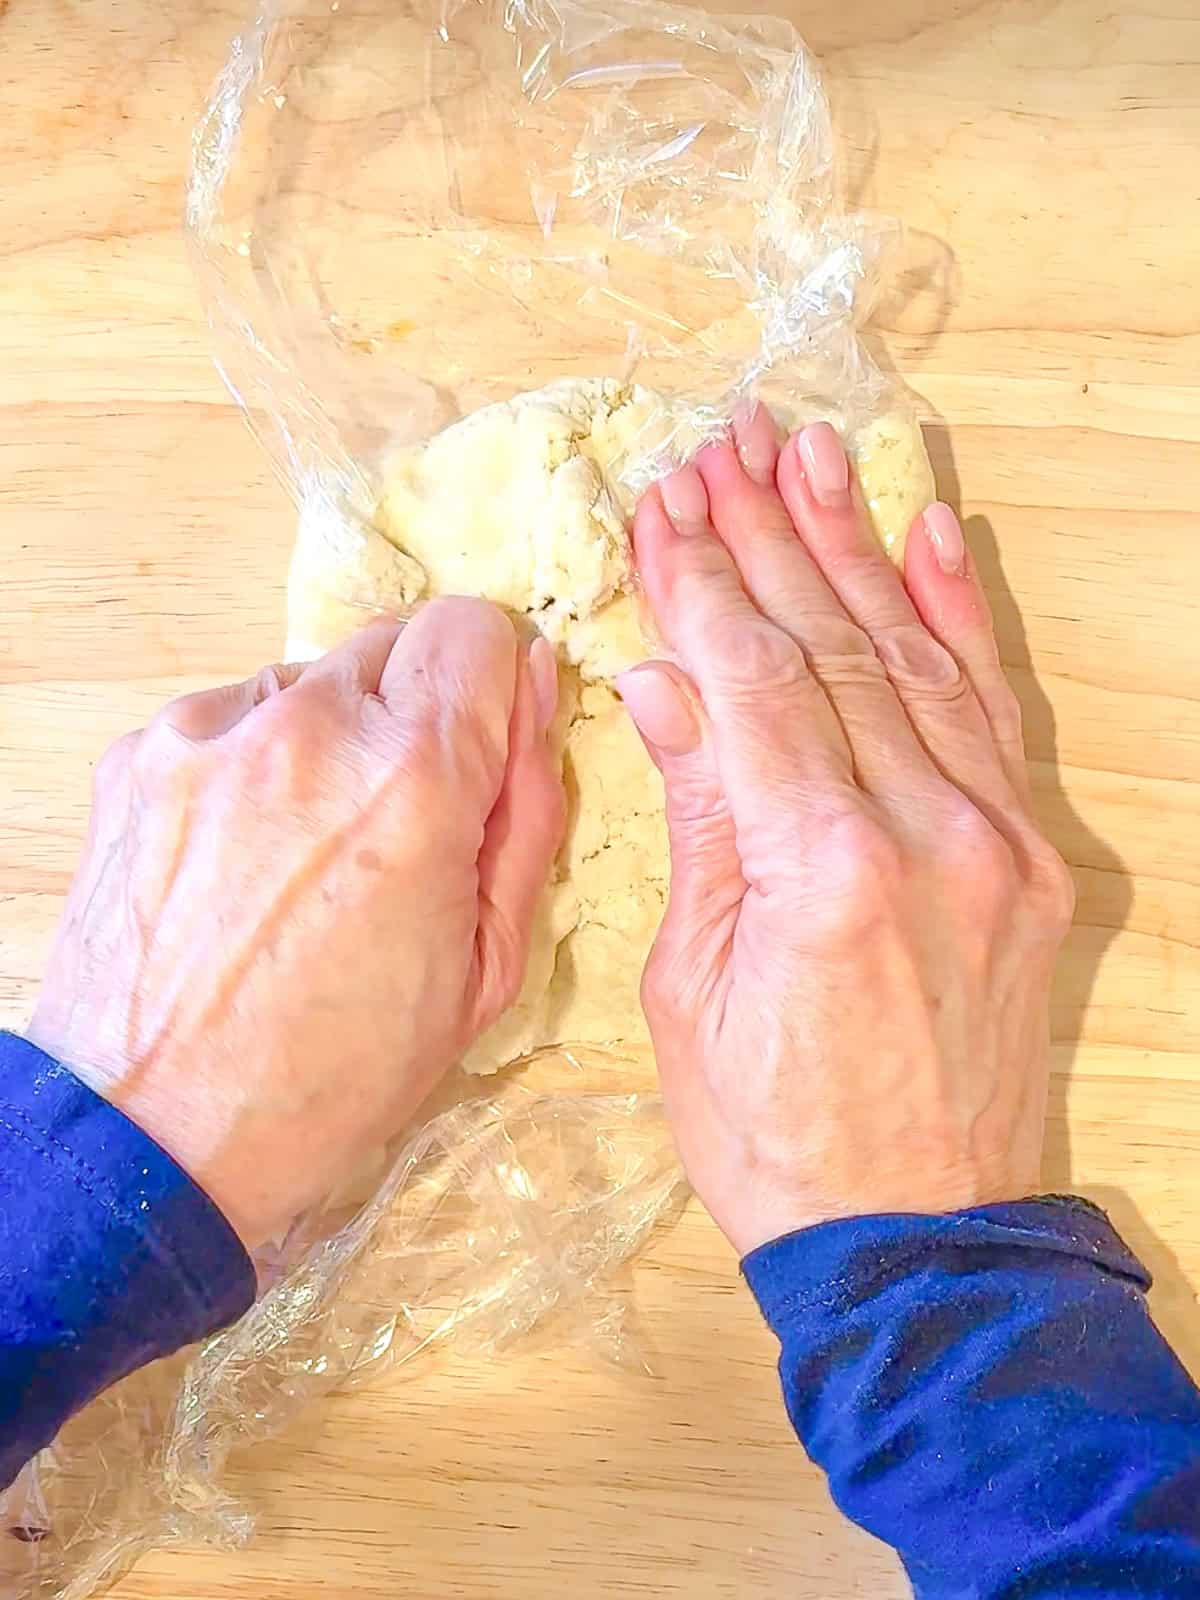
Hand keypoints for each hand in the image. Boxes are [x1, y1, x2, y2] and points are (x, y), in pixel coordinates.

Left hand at [28, 601, 563, 1248]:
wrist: (154, 1136)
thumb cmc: (336, 1074)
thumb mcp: (486, 966)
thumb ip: (528, 809)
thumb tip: (539, 686)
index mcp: (414, 780)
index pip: (477, 629)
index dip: (491, 687)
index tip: (480, 747)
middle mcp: (309, 728)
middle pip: (394, 640)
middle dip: (415, 712)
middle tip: (398, 817)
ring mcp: (212, 733)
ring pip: (310, 679)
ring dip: (330, 737)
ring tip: (307, 852)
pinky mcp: (142, 756)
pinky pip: (230, 719)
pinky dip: (253, 764)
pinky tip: (241, 859)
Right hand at [619, 410, 1073, 1255]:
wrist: (918, 1236)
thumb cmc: (775, 1135)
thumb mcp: (692, 988)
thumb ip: (700, 818)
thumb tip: (667, 685)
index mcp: (825, 871)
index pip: (754, 682)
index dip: (701, 585)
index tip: (663, 504)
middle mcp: (928, 833)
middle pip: (835, 646)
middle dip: (769, 537)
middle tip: (725, 445)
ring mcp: (995, 839)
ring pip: (915, 657)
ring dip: (853, 549)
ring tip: (805, 455)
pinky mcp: (1029, 858)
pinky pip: (993, 712)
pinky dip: (958, 617)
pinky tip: (926, 532)